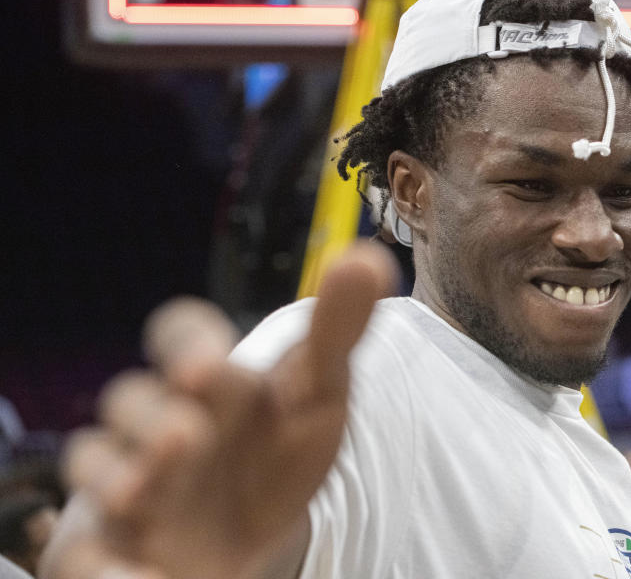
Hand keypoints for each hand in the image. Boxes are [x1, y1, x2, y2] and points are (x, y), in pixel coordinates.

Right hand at [43, 242, 396, 578]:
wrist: (250, 538)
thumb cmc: (276, 453)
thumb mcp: (318, 393)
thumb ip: (338, 329)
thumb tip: (368, 257)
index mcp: (211, 382)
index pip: (181, 336)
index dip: (186, 343)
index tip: (206, 365)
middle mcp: (159, 424)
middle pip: (133, 400)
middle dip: (153, 412)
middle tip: (185, 433)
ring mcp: (128, 483)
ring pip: (98, 463)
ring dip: (120, 472)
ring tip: (147, 489)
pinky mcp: (108, 546)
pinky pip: (88, 556)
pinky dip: (108, 569)